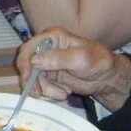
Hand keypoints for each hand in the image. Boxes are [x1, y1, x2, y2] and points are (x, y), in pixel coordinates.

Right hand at [16, 28, 130, 108]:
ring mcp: (46, 63)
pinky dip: (51, 92)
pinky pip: (41, 86)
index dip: (24, 62)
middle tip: (39, 94)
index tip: (27, 78)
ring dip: (46, 89)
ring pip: (33, 79)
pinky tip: (65, 93)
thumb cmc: (97, 61)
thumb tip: (33, 61)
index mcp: (51, 37)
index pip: (29, 47)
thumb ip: (57, 59)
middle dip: (32, 81)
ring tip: (64, 94)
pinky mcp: (49, 77)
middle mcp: (45, 49)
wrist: (106, 79)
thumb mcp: (80, 58)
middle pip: (27, 64)